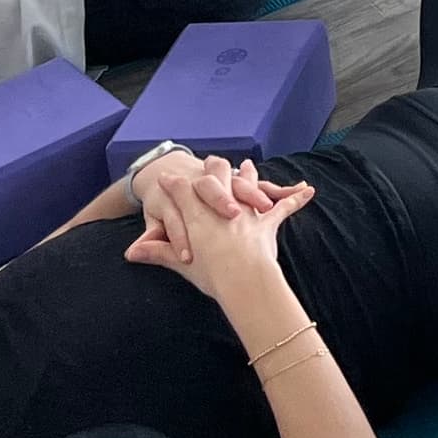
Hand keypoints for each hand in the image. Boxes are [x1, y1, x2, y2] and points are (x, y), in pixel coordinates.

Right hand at [125, 155, 311, 302]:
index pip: (184, 189)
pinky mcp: (266, 221)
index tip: (168, 176)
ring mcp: (245, 210)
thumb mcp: (180, 261)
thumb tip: (130, 253)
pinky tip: (308, 190)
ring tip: (248, 165)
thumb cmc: (209, 272)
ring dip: (247, 176)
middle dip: (214, 169)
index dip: (175, 183)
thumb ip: (158, 250)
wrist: (241, 276)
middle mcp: (222, 204)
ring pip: (245, 184)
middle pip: (216, 177)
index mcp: (198, 212)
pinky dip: (295, 198)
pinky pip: (283, 207)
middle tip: (216, 161)